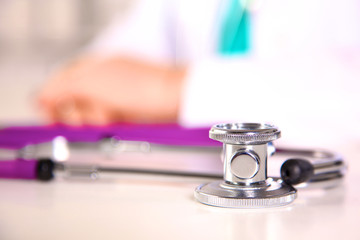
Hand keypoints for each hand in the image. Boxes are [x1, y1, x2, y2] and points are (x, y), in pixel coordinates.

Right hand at [38, 56, 185, 124]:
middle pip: (72, 103)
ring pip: (88, 117)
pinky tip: (117, 123)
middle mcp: (100, 81)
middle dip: (78, 113)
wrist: (175, 100)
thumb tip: (40, 96)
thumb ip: (63, 87)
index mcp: (90, 68)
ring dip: (95, 121)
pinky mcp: (125, 113)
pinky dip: (107, 127)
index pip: (59, 84)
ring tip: (111, 117)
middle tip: (92, 114)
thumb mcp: (93, 83)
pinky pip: (105, 125)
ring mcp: (113, 98)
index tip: (50, 118)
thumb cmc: (142, 87)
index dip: (52, 102)